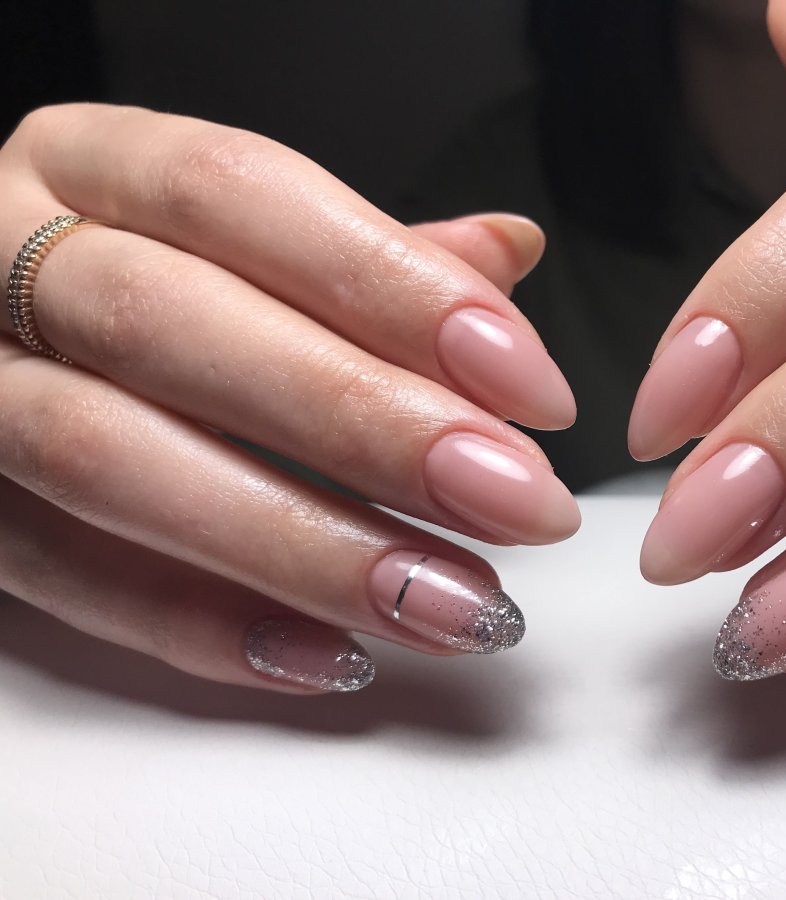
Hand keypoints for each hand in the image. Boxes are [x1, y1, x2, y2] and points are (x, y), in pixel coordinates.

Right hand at [0, 104, 579, 692]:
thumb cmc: (131, 279)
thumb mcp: (232, 236)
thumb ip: (367, 253)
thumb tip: (505, 253)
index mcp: (92, 165)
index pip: (244, 193)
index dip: (397, 287)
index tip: (528, 382)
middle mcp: (2, 259)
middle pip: (171, 324)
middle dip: (364, 422)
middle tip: (514, 499)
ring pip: (111, 460)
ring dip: (305, 545)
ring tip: (454, 601)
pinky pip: (64, 581)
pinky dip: (205, 627)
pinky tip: (335, 653)